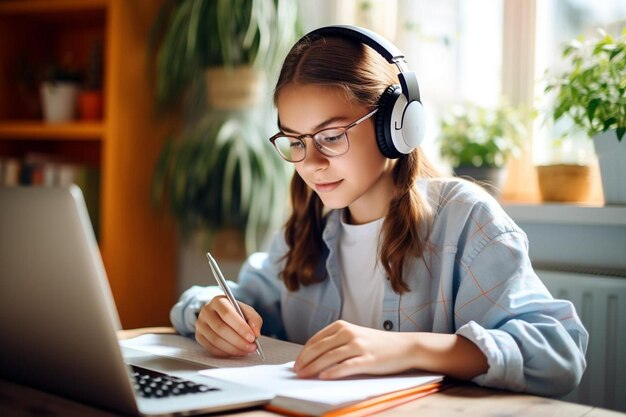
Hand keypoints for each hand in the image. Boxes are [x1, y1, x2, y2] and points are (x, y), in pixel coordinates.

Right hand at [195, 295, 262, 357]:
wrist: (220, 315)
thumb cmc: (235, 313)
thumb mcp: (247, 311)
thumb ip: (254, 320)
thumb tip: (255, 333)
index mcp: (218, 301)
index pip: (227, 314)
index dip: (240, 327)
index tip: (252, 337)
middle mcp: (206, 311)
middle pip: (221, 329)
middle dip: (238, 341)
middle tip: (251, 347)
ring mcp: (200, 324)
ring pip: (216, 340)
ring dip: (233, 349)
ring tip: (246, 350)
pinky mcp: (199, 336)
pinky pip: (211, 348)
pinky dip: (225, 353)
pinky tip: (235, 352)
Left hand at [293, 320, 416, 378]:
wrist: (404, 346)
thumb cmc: (377, 344)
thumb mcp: (354, 336)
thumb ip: (335, 343)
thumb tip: (312, 358)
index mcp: (342, 326)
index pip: (315, 340)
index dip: (303, 353)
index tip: (296, 364)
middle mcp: (348, 333)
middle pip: (319, 348)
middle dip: (305, 361)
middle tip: (296, 372)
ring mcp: (358, 345)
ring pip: (329, 357)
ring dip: (314, 368)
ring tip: (304, 376)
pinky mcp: (367, 359)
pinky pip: (346, 366)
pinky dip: (333, 372)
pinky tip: (323, 377)